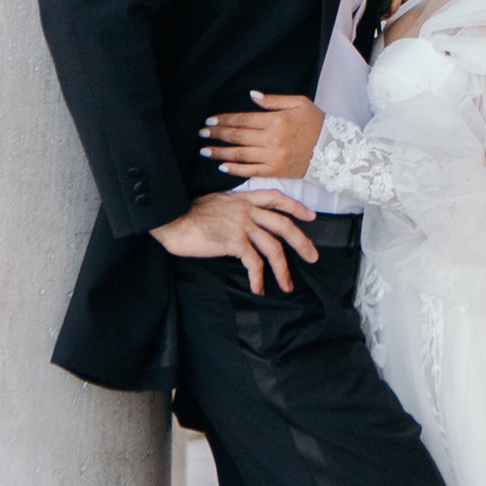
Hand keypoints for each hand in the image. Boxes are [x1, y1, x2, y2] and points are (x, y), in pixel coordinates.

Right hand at [152, 184, 316, 297]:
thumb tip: (245, 223)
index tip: (311, 216)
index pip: (276, 197)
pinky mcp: (233, 242)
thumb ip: (235, 210)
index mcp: (243, 198)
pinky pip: (254, 262)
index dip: (296, 206)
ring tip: (288, 285)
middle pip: (283, 224)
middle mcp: (246, 209)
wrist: (172, 219)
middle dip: (301, 242)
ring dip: (283, 269)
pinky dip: (259, 278)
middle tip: (313, 257)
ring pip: (273, 247)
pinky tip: (259, 288)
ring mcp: (241, 225)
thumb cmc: (189, 215)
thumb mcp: (217, 204)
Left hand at [203, 90, 325, 183]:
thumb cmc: (316, 123)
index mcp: (275, 120)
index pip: (243, 120)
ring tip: (204, 151)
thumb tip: (252, 95)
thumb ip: (274, 100)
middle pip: (237, 136)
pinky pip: (250, 171)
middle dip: (217, 134)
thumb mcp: (299, 103)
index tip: (209, 121)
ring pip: (239, 155)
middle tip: (201, 134)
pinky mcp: (275, 171)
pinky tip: (222, 166)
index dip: (224, 120)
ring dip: (220, 152)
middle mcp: (271, 139)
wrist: (333, 150)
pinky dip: (235, 169)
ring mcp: (272, 157)